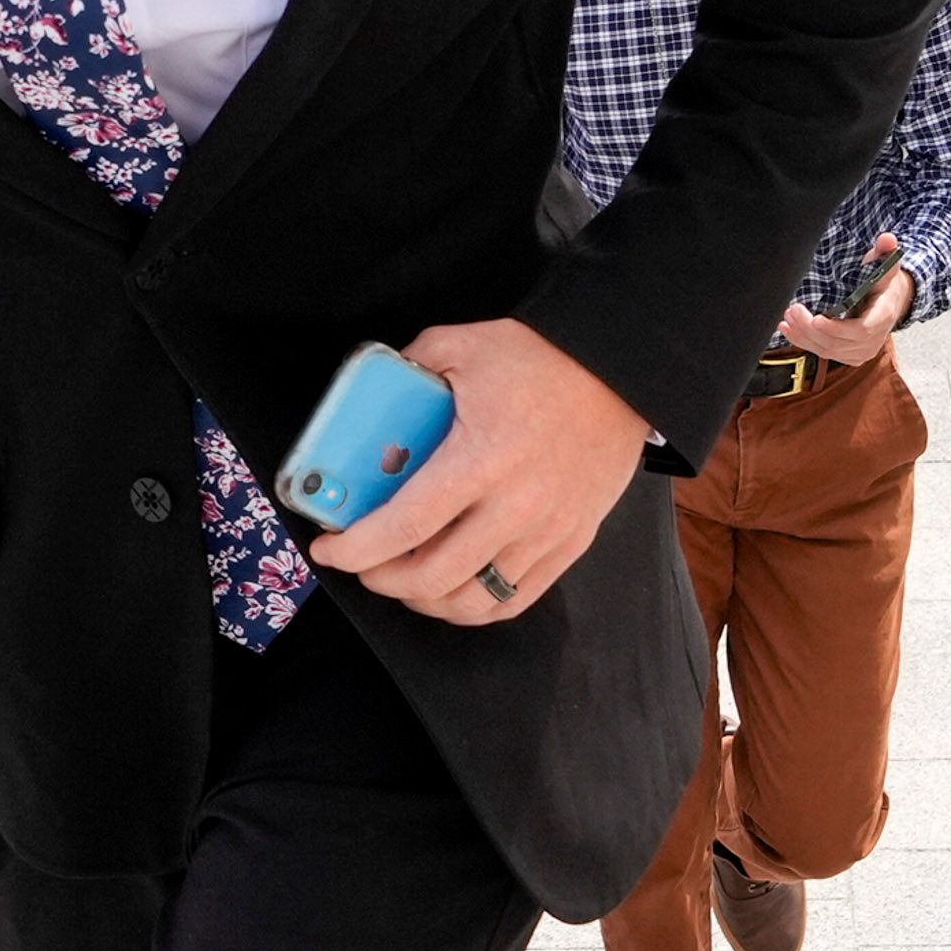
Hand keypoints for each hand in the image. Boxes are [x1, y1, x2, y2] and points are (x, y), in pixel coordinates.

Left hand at [309, 317, 645, 626]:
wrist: (622, 371)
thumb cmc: (541, 358)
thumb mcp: (462, 344)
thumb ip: (407, 369)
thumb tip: (369, 401)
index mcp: (482, 458)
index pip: (405, 525)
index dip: (356, 549)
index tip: (328, 548)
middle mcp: (517, 505)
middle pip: (433, 576)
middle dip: (381, 579)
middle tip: (362, 563)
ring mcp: (548, 531)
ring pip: (474, 600)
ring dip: (425, 599)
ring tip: (403, 579)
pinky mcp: (572, 542)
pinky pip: (515, 599)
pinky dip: (474, 606)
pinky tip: (451, 589)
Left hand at [779, 262, 910, 369]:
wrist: (889, 304)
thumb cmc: (884, 283)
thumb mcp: (886, 266)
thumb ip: (885, 251)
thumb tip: (888, 238)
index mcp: (883, 317)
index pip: (861, 330)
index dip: (837, 329)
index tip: (816, 319)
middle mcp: (873, 340)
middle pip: (837, 343)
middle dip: (810, 329)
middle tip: (793, 310)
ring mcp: (861, 352)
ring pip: (827, 350)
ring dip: (803, 336)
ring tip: (787, 317)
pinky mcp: (849, 356)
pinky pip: (824, 353)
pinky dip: (804, 342)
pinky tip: (789, 329)